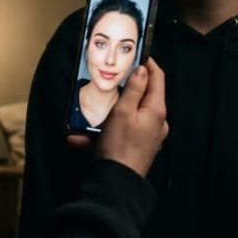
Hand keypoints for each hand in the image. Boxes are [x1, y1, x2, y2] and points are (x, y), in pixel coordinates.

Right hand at [95, 58, 168, 176]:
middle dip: (123, 89)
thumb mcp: (123, 112)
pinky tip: (80, 138)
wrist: (117, 183)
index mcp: (156, 110)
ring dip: (107, 113)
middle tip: (109, 80)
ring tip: (89, 114)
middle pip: (142, 96)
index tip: (136, 54)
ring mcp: (147, 136)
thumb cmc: (120, 146)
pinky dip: (102, 131)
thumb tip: (142, 69)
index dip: (148, 63)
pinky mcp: (136, 147)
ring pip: (128, 115)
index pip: (157, 78)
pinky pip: (119, 132)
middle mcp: (156, 122)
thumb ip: (133, 88)